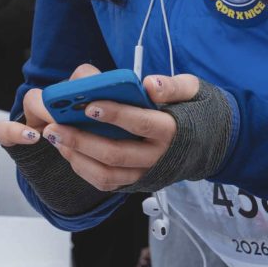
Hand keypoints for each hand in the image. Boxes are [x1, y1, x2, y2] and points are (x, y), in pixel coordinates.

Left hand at [0, 65, 197, 192]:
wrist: (213, 145)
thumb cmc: (197, 111)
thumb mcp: (194, 90)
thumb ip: (172, 86)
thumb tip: (149, 84)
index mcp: (174, 131)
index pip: (142, 123)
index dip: (116, 114)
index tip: (89, 104)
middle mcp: (158, 157)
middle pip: (116, 154)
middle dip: (82, 140)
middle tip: (55, 125)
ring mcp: (147, 173)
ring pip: (107, 173)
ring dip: (77, 156)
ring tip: (54, 137)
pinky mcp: (137, 182)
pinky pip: (107, 182)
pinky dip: (83, 168)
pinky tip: (67, 150)